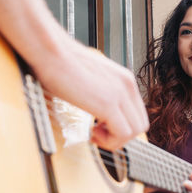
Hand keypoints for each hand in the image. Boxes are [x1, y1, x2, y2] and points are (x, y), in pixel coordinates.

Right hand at [33, 40, 148, 149]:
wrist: (51, 52)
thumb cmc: (62, 62)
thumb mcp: (92, 77)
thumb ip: (102, 91)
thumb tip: (98, 108)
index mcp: (125, 79)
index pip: (138, 114)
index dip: (122, 126)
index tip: (102, 127)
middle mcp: (127, 85)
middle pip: (140, 124)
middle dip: (120, 136)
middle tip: (98, 133)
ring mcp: (120, 94)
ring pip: (135, 131)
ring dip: (114, 140)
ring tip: (94, 133)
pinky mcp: (108, 103)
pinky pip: (122, 134)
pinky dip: (108, 141)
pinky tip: (92, 133)